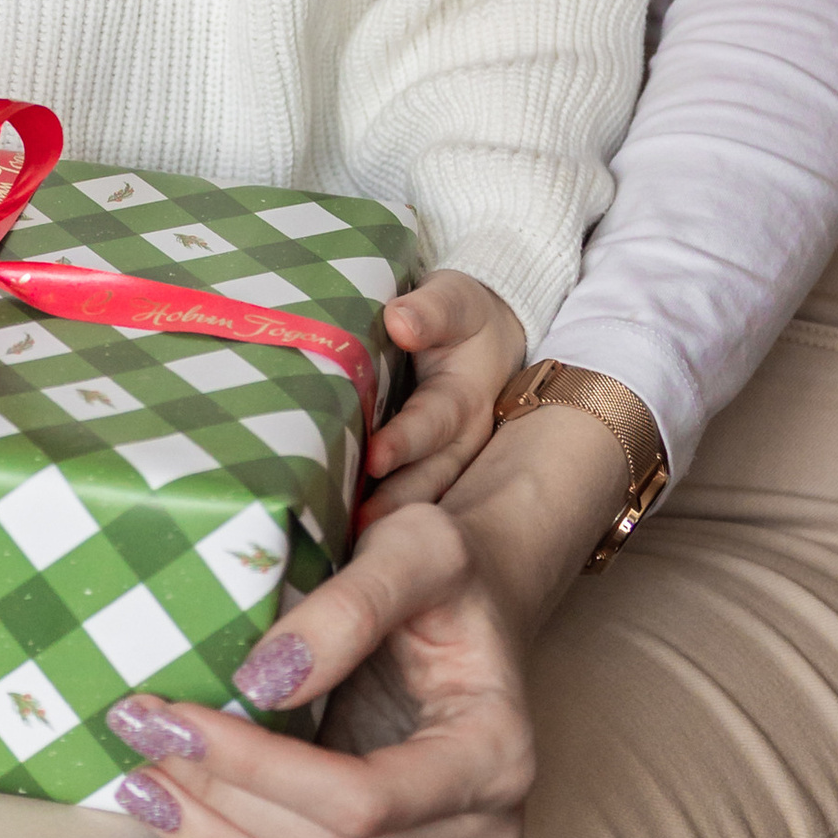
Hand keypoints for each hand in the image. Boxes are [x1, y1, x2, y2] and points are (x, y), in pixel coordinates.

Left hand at [101, 390, 626, 837]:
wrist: (468, 601)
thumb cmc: (447, 569)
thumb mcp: (417, 546)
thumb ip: (351, 605)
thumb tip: (262, 681)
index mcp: (493, 754)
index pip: (362, 800)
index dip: (258, 769)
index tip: (174, 716)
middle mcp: (478, 828)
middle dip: (223, 806)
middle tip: (140, 741)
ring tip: (144, 792)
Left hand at [361, 272, 521, 512]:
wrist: (487, 331)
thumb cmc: (462, 314)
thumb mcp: (453, 299)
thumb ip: (430, 310)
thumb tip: (400, 321)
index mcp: (465, 398)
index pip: (431, 423)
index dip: (403, 441)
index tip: (374, 456)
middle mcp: (462, 440)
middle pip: (429, 477)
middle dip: (394, 501)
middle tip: (357, 524)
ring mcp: (450, 460)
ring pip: (423, 495)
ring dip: (390, 516)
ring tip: (350, 538)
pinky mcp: (433, 469)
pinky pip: (415, 496)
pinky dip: (388, 515)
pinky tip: (353, 532)